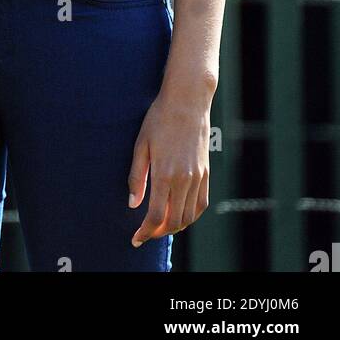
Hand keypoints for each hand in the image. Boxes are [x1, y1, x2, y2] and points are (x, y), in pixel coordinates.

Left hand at [127, 89, 210, 246]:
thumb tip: (133, 204)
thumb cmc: (159, 119)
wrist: (187, 101)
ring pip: (189, 217)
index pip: (156, 216)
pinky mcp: (206, 173)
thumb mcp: (141, 144)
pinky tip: (180, 213)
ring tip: (161, 225)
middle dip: (159, 233)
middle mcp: (184, 179)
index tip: (136, 238)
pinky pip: (201, 204)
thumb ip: (137, 176)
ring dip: (175, 227)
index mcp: (165, 173)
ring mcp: (198, 177)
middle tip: (146, 233)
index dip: (146, 232)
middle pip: (174, 222)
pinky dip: (191, 215)